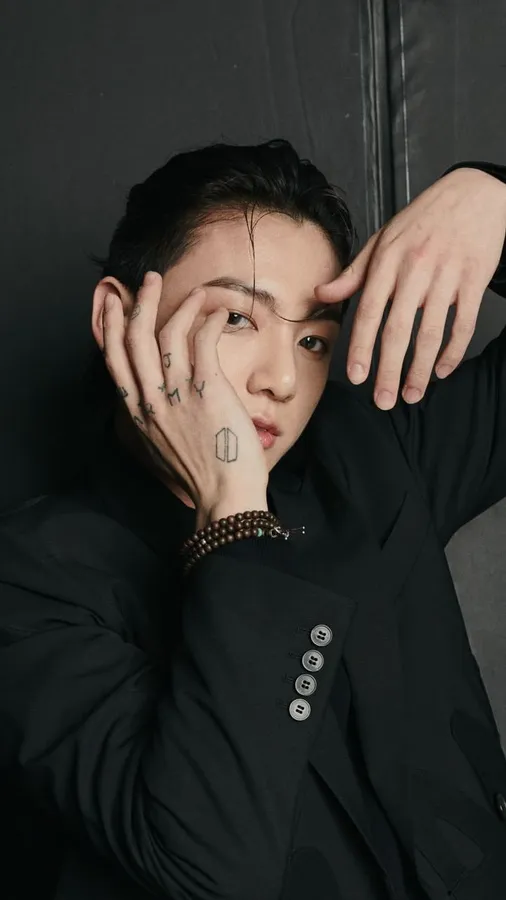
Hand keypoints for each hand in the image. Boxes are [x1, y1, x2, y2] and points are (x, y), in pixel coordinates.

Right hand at [101, 272, 268, 510]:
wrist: (225, 495)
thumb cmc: (202, 474)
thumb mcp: (162, 446)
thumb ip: (155, 420)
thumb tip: (156, 402)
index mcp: (138, 413)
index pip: (115, 359)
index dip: (112, 326)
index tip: (115, 303)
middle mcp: (151, 400)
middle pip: (135, 338)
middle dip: (140, 302)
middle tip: (149, 280)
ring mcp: (177, 394)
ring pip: (168, 334)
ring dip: (181, 305)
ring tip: (198, 291)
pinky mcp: (208, 389)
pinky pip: (203, 341)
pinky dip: (210, 322)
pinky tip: (219, 315)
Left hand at [315, 167, 505, 408]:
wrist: (474, 193)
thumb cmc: (423, 219)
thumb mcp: (383, 239)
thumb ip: (353, 272)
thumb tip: (320, 295)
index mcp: (388, 260)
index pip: (370, 311)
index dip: (362, 347)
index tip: (357, 377)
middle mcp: (416, 269)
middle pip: (399, 329)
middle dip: (388, 369)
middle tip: (383, 401)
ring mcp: (447, 275)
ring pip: (432, 332)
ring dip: (421, 369)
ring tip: (412, 395)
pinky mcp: (474, 280)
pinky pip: (464, 323)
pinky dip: (454, 351)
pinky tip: (443, 370)